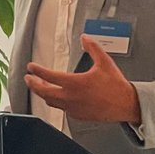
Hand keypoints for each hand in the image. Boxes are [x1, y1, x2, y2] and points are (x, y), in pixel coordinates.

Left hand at [25, 38, 140, 123]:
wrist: (126, 104)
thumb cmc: (116, 85)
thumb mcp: (104, 62)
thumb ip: (92, 48)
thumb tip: (84, 38)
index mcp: (74, 83)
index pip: (49, 76)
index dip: (37, 70)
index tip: (31, 67)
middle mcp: (70, 97)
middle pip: (43, 92)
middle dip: (33, 84)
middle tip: (28, 78)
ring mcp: (72, 108)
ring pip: (50, 101)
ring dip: (43, 93)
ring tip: (41, 86)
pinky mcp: (77, 115)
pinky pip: (61, 108)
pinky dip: (56, 101)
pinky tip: (58, 96)